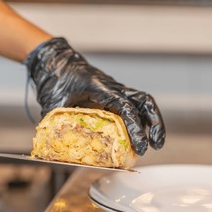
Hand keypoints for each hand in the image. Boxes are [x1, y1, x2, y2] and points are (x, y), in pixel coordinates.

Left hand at [24, 37, 164, 155]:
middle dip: (155, 124)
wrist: (57, 63)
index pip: (126, 108)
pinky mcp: (116, 95)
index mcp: (102, 89)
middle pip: (145, 102)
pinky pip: (135, 106)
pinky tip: (141, 135)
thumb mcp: (54, 103)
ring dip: (154, 122)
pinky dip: (142, 120)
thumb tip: (60, 148)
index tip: (140, 146)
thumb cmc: (56, 80)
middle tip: (156, 145)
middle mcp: (115, 89)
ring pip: (144, 103)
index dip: (135, 128)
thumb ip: (58, 124)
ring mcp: (117, 91)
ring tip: (157, 142)